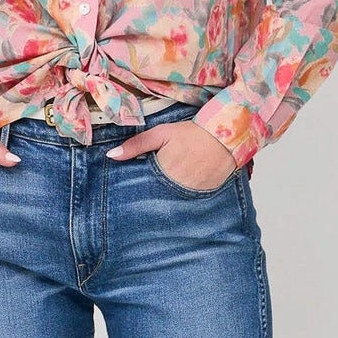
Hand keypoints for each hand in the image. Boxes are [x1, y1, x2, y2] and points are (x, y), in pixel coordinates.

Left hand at [106, 121, 236, 190]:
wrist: (226, 137)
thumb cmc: (191, 134)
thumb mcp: (161, 134)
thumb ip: (136, 145)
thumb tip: (112, 155)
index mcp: (162, 173)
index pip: (141, 190)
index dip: (135, 191)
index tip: (128, 193)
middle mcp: (175, 188)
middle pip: (156, 199)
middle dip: (150, 196)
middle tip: (146, 193)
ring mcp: (191, 195)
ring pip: (171, 203)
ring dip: (166, 199)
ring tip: (164, 193)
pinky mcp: (203, 197)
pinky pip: (188, 202)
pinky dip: (183, 199)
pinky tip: (180, 192)